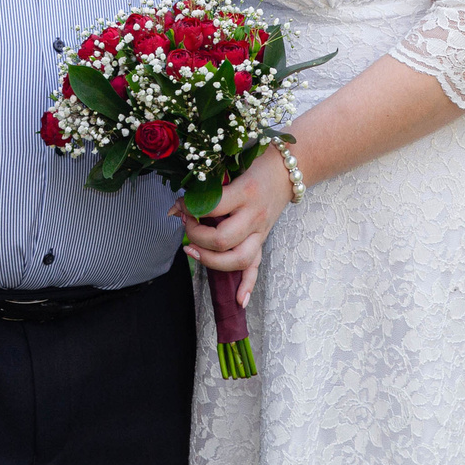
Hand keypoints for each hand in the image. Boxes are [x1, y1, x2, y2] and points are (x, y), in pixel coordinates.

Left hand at [174, 148, 293, 306]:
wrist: (290, 169)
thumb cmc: (258, 163)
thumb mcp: (232, 166)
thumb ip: (205, 186)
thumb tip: (174, 208)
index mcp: (245, 193)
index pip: (213, 208)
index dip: (190, 208)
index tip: (180, 204)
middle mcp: (254, 215)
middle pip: (222, 239)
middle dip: (196, 236)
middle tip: (186, 224)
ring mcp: (260, 231)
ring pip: (238, 259)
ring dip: (211, 261)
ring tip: (193, 251)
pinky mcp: (262, 240)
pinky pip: (256, 267)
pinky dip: (248, 286)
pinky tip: (239, 301)